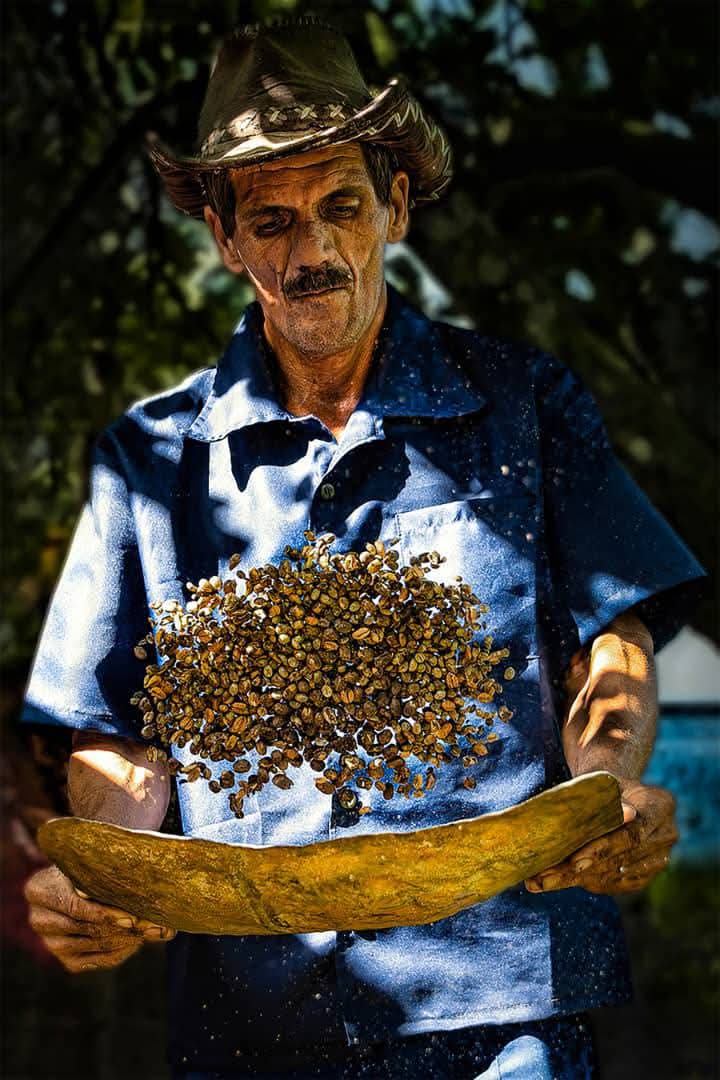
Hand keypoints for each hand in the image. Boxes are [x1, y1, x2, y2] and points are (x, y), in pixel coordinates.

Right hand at [24, 864, 175, 971]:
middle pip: (86, 929)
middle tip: (153, 926)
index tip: (133, 916)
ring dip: (125, 939)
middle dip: (123, 928)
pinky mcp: (66, 959)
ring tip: (151, 930)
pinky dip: (119, 952)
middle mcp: (39, 919)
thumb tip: (143, 881)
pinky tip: (137, 941)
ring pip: (93, 945)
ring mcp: (50, 943)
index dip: (106, 914)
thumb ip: (108, 873)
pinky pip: (96, 961)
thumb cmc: (88, 864)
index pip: (75, 908)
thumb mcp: (92, 862)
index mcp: (39, 890)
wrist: (76, 880)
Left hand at [525, 777, 677, 894]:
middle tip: (545, 877)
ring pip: (614, 875)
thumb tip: (626, 812)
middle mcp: (666, 835)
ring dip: (577, 880)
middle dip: (581, 869)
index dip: (603, 849)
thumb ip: (608, 797)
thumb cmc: (600, 783)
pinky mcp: (645, 875)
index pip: (632, 834)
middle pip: (621, 858)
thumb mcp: (600, 781)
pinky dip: (586, 883)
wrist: (612, 793)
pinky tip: (559, 881)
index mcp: (661, 805)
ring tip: (542, 881)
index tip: (574, 861)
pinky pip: (615, 885)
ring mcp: (659, 858)